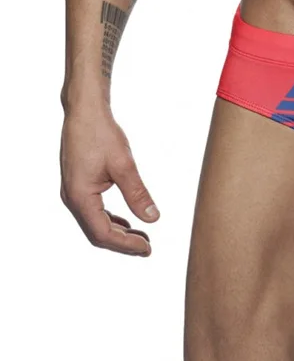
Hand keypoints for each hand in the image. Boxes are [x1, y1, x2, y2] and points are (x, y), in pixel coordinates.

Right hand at [60, 107, 158, 254]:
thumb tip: (153, 218)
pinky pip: (93, 210)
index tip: (147, 248)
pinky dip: (110, 218)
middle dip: (122, 242)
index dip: (126, 244)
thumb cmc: (101, 133)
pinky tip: (126, 220)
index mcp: (80, 197)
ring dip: (117, 231)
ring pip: (94, 222)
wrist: (85, 111)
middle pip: (97, 232)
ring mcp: (74, 191)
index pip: (103, 233)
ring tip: (140, 237)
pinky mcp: (79, 184)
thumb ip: (138, 193)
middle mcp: (73, 198)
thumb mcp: (124, 165)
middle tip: (147, 248)